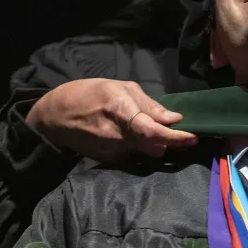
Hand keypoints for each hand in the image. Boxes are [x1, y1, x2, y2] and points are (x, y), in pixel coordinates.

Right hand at [26, 79, 197, 161]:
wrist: (54, 116)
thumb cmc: (89, 93)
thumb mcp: (119, 87)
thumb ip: (149, 105)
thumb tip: (174, 119)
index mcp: (119, 109)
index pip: (152, 131)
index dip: (175, 137)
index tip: (193, 137)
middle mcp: (116, 135)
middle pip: (154, 146)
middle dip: (168, 141)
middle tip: (175, 131)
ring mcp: (110, 151)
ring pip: (145, 152)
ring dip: (152, 143)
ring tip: (142, 127)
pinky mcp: (107, 160)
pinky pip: (132, 155)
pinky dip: (137, 146)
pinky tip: (126, 134)